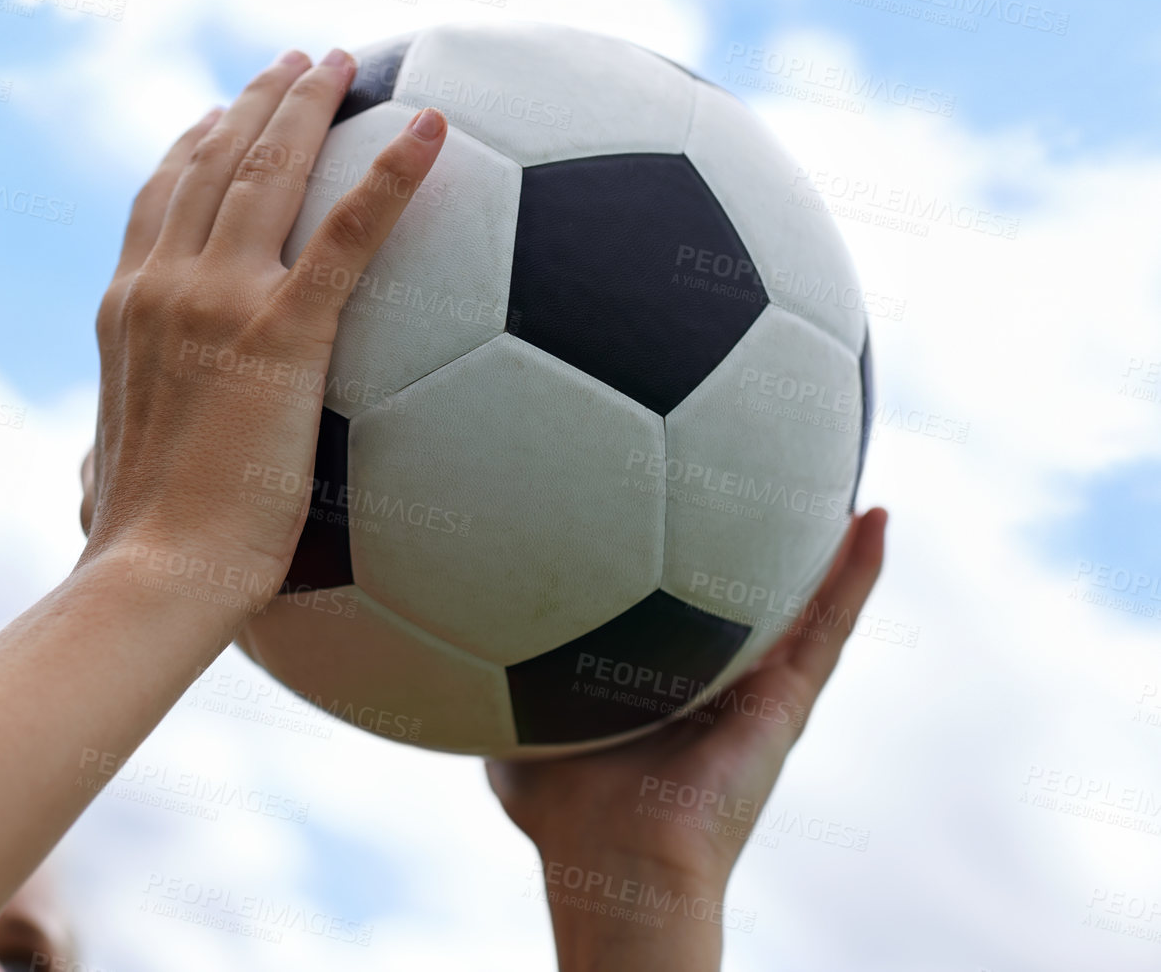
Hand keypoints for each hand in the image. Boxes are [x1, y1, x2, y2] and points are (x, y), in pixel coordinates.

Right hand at [82, 48, 446, 601]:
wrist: (152, 575)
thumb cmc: (131, 551)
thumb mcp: (95, 484)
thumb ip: (96, 460)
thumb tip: (86, 476)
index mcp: (125, 313)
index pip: (158, 202)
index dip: (191, 147)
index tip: (218, 116)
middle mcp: (164, 286)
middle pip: (213, 162)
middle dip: (256, 101)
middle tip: (295, 63)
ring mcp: (220, 300)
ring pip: (270, 170)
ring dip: (308, 103)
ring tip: (339, 63)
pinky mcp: (282, 332)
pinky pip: (349, 233)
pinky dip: (393, 173)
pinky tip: (433, 129)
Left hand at [488, 508, 887, 968]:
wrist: (617, 860)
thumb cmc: (562, 810)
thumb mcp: (513, 723)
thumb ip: (490, 674)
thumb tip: (448, 629)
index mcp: (655, 679)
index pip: (675, 601)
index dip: (681, 548)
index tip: (679, 482)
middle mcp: (712, 679)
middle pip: (743, 594)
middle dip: (759, 534)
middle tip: (771, 464)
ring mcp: (757, 689)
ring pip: (800, 600)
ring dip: (824, 540)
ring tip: (840, 468)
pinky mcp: (788, 702)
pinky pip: (829, 625)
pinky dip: (857, 572)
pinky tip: (876, 519)